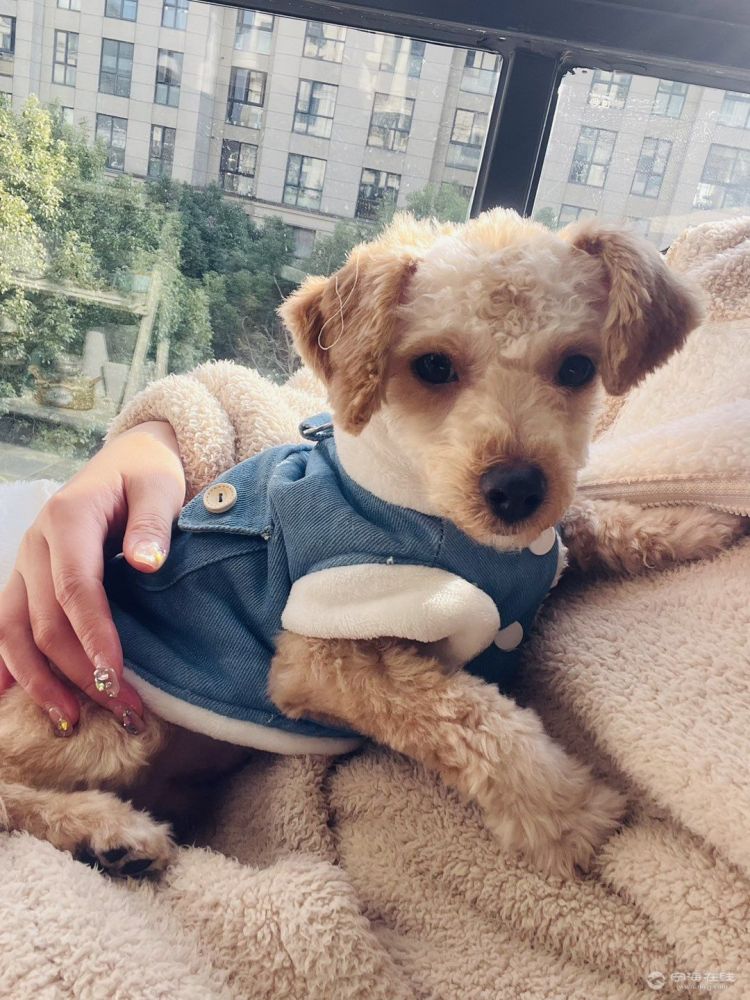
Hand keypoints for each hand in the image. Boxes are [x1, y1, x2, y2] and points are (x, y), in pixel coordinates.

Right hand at [0, 421, 185, 734]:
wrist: (128, 458)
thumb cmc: (148, 475)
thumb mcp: (160, 486)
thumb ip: (154, 522)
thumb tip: (148, 564)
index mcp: (67, 517)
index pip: (75, 588)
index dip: (93, 635)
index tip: (115, 675)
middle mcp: (35, 543)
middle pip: (45, 620)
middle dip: (80, 670)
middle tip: (123, 710)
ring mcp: (24, 563)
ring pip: (14, 630)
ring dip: (39, 680)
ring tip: (71, 721)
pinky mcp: (25, 579)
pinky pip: (6, 624)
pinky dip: (6, 664)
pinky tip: (8, 699)